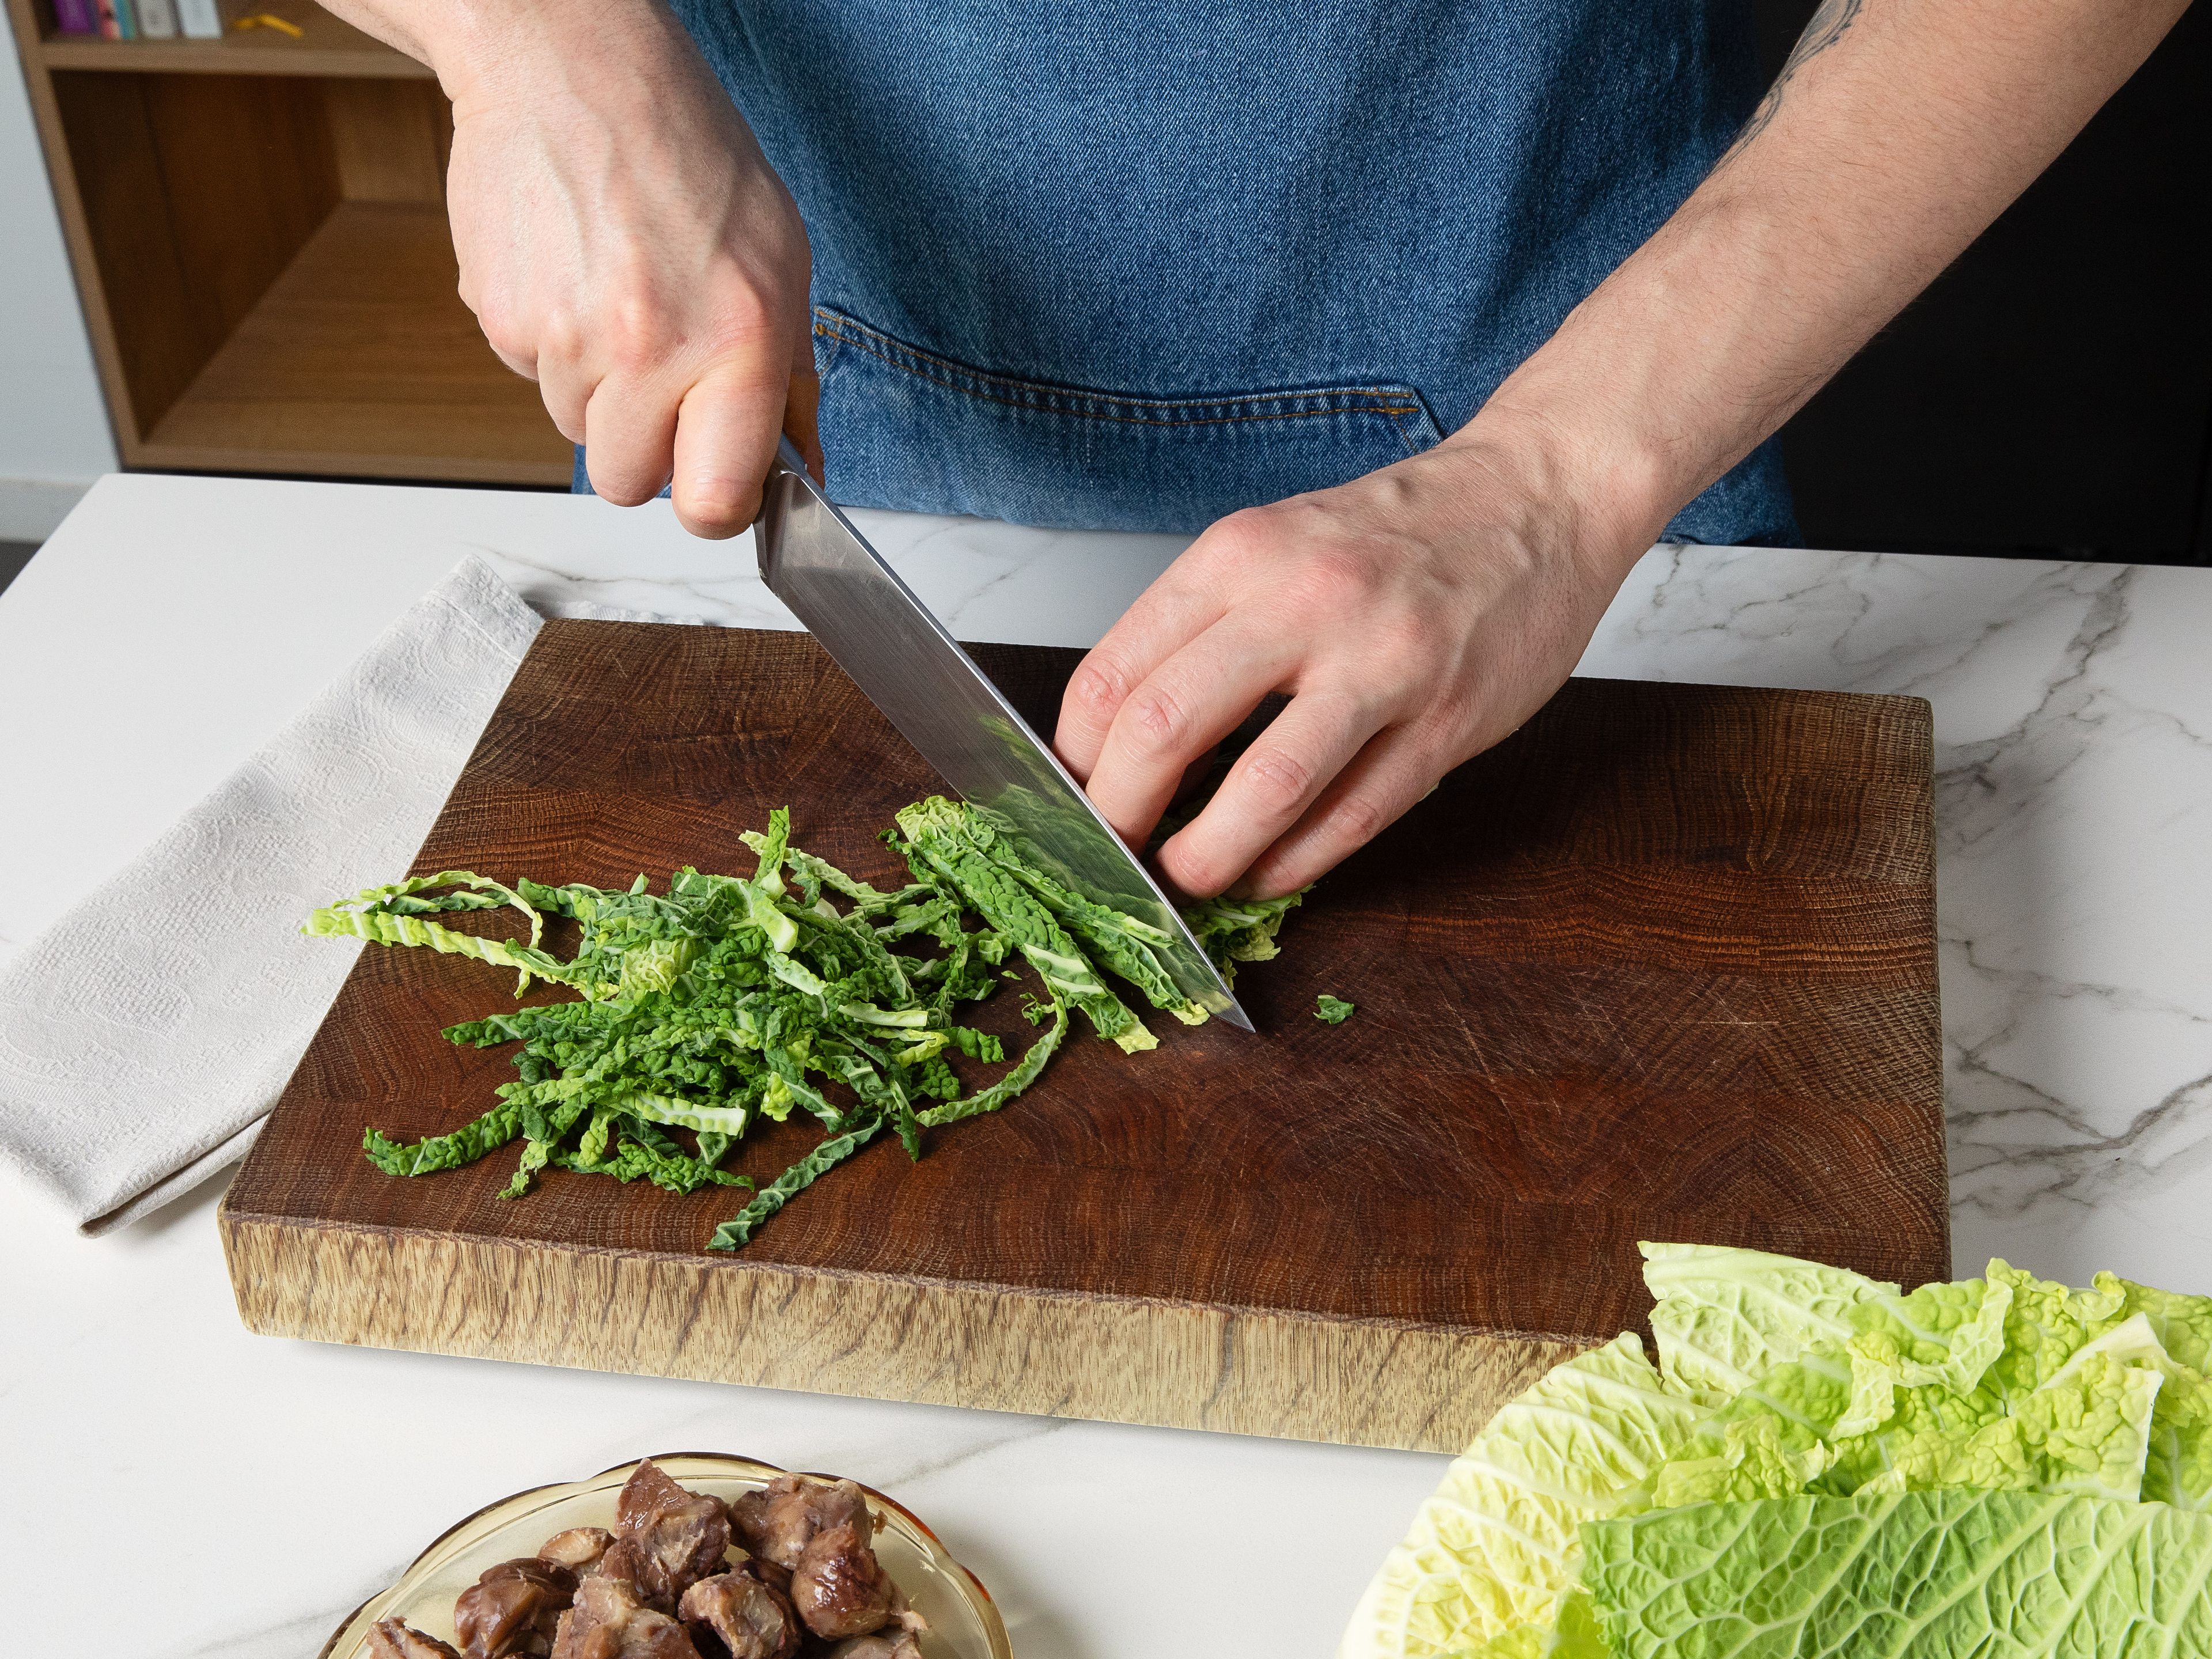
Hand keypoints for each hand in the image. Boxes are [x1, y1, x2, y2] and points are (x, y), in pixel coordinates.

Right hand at [437, 1, 817, 533]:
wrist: (571, 66)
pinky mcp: (503, 320)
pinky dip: (553, 347)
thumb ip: (791, 379)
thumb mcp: (781, 261)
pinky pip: (531, 379)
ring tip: (619, 300)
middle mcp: (650, 347)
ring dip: (598, 390)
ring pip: (577, 433)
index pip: (716, 502)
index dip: (716, 504)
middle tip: (662, 376)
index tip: (718, 481)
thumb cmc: (686, 153)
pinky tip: (576, 278)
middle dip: (647, 448)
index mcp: (737, 340)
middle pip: (630, 484)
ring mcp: (567, 339)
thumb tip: (802, 467)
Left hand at [1052, 435, 1646, 898]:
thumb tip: (1117, 741)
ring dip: (1207, 858)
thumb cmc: (1396, 533)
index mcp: (1240, 555)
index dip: (1075, 760)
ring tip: (1186, 882)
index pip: (1114, 674)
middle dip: (1120, 817)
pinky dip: (1294, 862)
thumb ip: (1200, 630)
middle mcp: (1303, 600)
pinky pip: (1352, 816)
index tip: (1074, 800)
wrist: (1537, 493)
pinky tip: (1266, 872)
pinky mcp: (1447, 719)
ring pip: (1263, 789)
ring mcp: (1382, 662)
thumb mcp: (1274, 545)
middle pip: (1165, 729)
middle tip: (1114, 855)